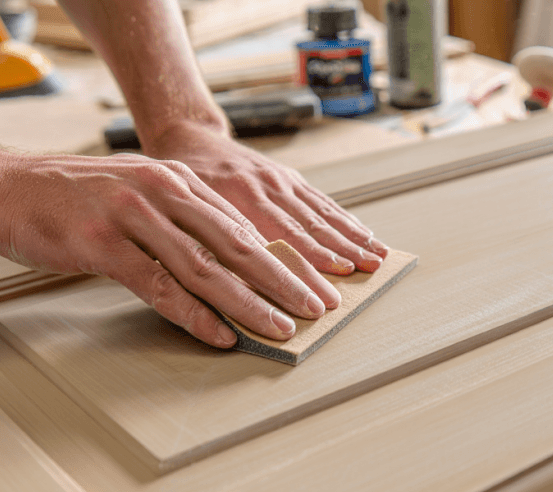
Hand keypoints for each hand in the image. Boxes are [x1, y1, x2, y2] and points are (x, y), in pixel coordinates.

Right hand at [0, 153, 341, 348]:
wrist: (5, 190)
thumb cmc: (73, 199)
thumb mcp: (138, 194)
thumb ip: (183, 219)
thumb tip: (230, 259)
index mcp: (178, 180)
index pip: (245, 225)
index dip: (285, 257)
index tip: (314, 282)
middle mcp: (163, 192)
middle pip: (238, 245)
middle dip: (284, 281)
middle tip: (316, 308)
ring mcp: (134, 216)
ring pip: (206, 268)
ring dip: (248, 304)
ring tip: (278, 328)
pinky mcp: (104, 244)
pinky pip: (160, 286)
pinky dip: (195, 315)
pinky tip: (220, 334)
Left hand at [141, 120, 388, 275]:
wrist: (188, 137)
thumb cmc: (177, 183)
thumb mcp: (177, 213)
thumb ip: (201, 246)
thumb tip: (225, 291)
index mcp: (233, 198)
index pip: (276, 240)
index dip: (303, 269)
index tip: (321, 293)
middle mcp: (261, 187)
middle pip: (306, 231)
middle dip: (336, 261)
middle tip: (359, 284)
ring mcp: (279, 180)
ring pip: (321, 214)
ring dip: (351, 239)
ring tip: (376, 260)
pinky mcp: (289, 176)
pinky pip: (322, 200)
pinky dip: (346, 219)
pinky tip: (365, 235)